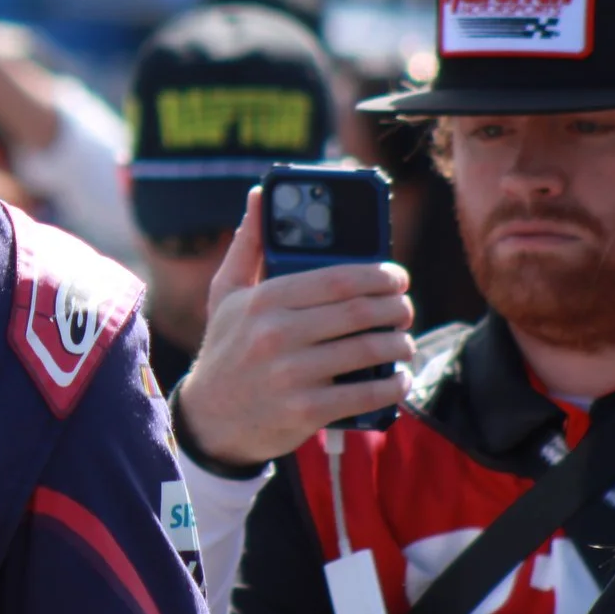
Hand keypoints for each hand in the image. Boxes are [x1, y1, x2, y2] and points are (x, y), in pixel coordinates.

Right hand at [175, 188, 415, 468]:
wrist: (210, 419)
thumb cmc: (226, 347)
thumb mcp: (227, 292)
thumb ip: (249, 243)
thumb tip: (260, 194)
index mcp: (264, 299)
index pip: (338, 278)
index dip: (379, 275)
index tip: (397, 276)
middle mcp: (277, 334)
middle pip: (360, 312)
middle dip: (396, 308)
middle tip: (404, 309)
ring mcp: (292, 374)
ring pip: (369, 351)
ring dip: (399, 345)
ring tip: (402, 342)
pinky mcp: (306, 410)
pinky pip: (366, 394)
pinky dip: (392, 385)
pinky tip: (397, 379)